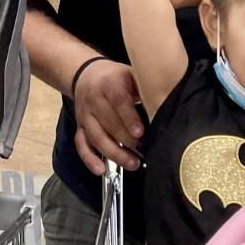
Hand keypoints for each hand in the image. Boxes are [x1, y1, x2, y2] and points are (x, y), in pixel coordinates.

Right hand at [72, 59, 142, 174]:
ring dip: (114, 153)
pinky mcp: (79, 127)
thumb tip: (165, 107)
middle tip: (145, 152)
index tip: (140, 132)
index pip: (118, 101)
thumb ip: (145, 88)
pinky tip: (101, 170)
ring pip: (96, 137)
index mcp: (109, 83)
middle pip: (108, 124)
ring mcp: (85, 115)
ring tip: (132, 164)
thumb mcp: (132, 74)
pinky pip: (81, 144)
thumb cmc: (117, 77)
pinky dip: (89, 159)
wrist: (87, 74)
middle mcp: (94, 99)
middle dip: (127, 141)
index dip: (129, 117)